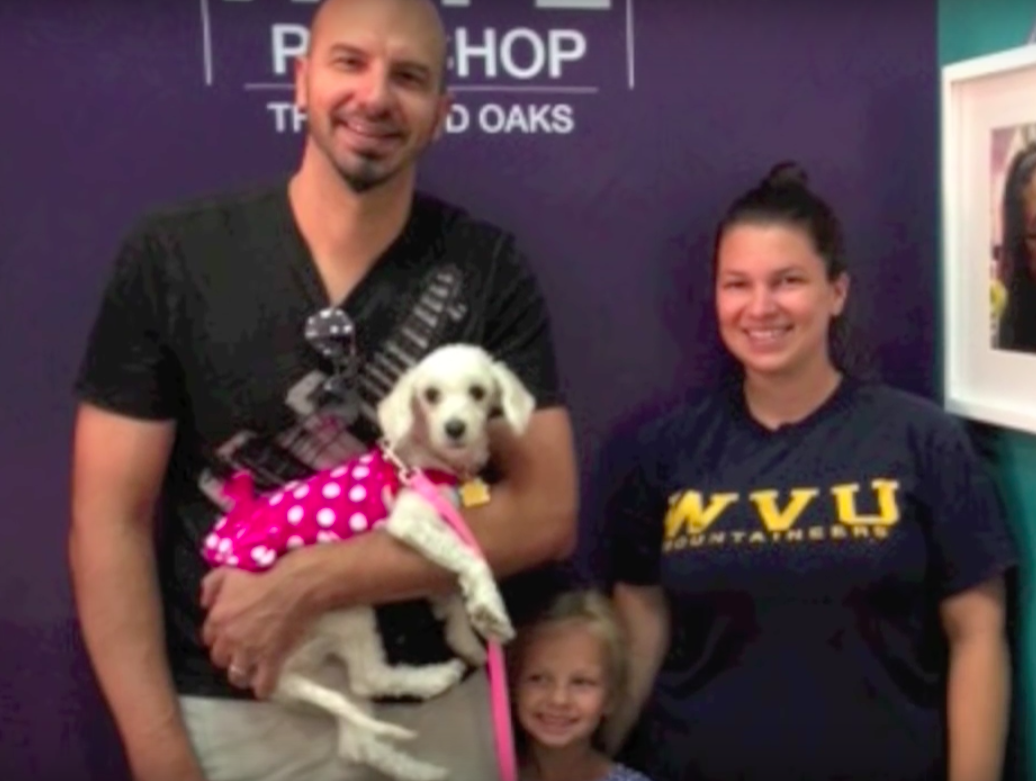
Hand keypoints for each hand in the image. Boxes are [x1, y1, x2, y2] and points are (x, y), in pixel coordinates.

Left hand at [200, 561, 313, 698]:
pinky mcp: (271, 660)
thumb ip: (210, 586)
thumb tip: (204, 603)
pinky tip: (265, 686)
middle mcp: (230, 640)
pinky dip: (263, 687)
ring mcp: (250, 652)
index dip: (219, 635)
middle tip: (240, 650)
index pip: (208, 637)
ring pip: (237, 675)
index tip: (228, 633)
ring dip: (242, 674)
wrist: (296, 585)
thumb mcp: (229, 572)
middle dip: (228, 655)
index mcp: (218, 619)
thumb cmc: (264, 574)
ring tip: (250, 671)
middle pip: (220, 659)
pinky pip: (263, 684)